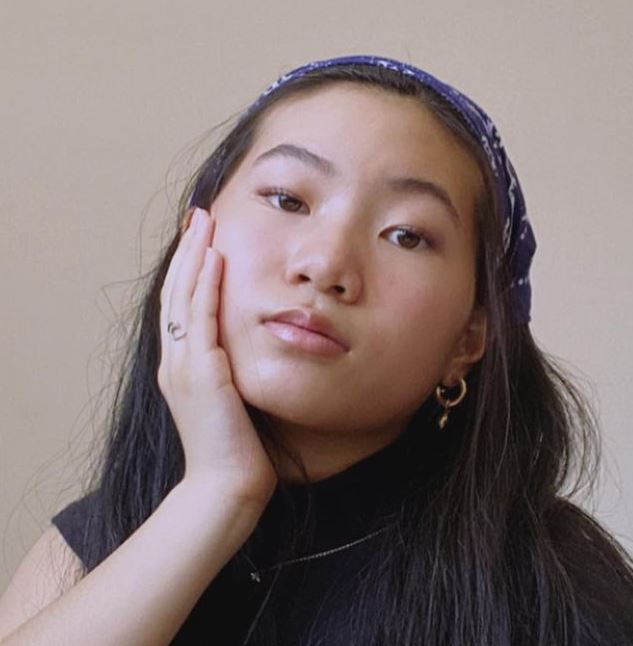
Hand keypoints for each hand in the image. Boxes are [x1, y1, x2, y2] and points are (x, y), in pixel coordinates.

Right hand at [158, 207, 277, 507]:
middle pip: (176, 292)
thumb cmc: (236, 447)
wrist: (227, 485)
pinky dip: (205, 285)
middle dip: (187, 252)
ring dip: (193, 257)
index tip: (200, 241)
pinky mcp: (201, 372)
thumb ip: (229, 372)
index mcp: (181, 367)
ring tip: (204, 223)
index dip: (188, 270)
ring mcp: (183, 365)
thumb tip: (243, 352)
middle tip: (199, 217)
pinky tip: (213, 258)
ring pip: (183, 297)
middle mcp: (175, 361)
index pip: (180, 306)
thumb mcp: (229, 401)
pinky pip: (201, 317)